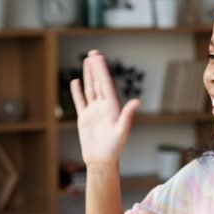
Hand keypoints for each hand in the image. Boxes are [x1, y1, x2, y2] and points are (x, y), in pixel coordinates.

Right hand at [70, 50, 140, 166]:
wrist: (101, 161)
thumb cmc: (114, 149)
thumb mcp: (122, 131)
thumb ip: (128, 115)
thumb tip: (137, 101)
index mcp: (112, 107)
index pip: (106, 85)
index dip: (102, 70)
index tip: (98, 57)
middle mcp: (103, 107)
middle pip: (98, 83)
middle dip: (96, 68)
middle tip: (93, 53)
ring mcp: (93, 112)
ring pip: (90, 89)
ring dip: (88, 75)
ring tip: (87, 61)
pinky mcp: (84, 118)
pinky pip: (80, 102)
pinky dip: (77, 92)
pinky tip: (76, 81)